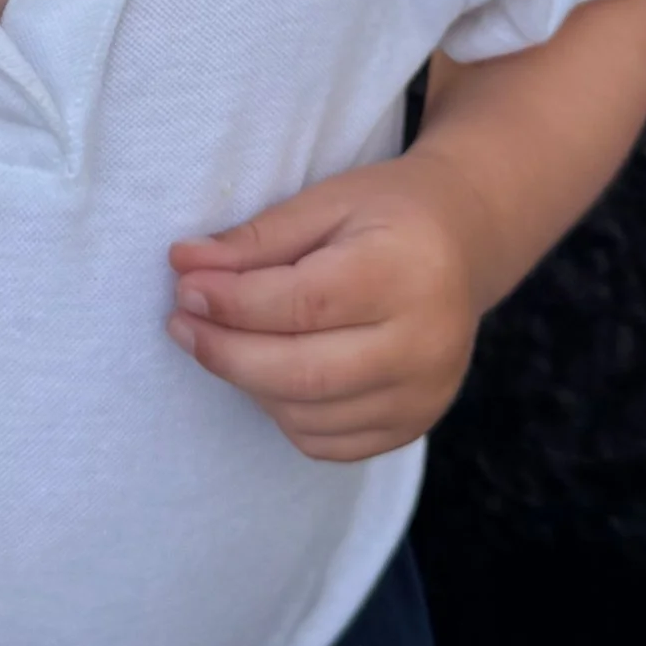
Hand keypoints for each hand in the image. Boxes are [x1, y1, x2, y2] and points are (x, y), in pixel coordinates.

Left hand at [165, 151, 482, 462]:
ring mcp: (424, 394)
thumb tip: (184, 266)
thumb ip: (256, 239)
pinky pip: (327, 443)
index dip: (232, 303)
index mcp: (406, 272)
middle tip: (180, 324)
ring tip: (223, 342)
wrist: (464, 242)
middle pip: (302, 373)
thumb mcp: (326, 203)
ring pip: (307, 415)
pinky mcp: (415, 424)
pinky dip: (283, 413)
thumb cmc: (387, 213)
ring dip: (248, 383)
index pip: (302, 304)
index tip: (184, 288)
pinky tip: (270, 372)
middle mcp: (425, 343)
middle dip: (225, 352)